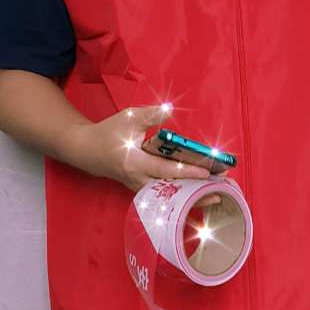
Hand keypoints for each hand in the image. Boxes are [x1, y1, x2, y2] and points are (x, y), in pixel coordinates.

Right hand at [75, 103, 212, 192]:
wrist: (88, 151)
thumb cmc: (109, 133)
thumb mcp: (129, 118)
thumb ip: (151, 115)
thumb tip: (170, 111)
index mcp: (134, 163)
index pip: (165, 170)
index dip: (187, 172)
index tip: (207, 173)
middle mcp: (138, 181)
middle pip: (172, 192)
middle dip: (196, 192)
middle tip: (220, 188)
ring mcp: (140, 189)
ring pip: (169, 198)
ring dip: (192, 197)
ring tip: (215, 194)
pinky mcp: (142, 191)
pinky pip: (165, 197)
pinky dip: (182, 196)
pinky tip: (200, 194)